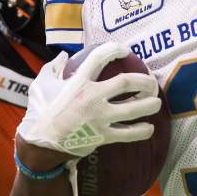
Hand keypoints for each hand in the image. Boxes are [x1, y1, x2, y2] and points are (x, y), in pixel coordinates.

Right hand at [17, 43, 160, 156]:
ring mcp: (100, 118)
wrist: (41, 146)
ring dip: (150, 104)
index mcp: (78, 82)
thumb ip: (52, 68)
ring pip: (133, 109)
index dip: (115, 49)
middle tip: (151, 81)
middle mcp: (92, 98)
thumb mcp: (40, 85)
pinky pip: (129, 134)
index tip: (125, 50)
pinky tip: (149, 128)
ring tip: (156, 102)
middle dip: (143, 80)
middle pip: (126, 82)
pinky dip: (142, 131)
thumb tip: (62, 56)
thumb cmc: (40, 113)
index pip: (100, 57)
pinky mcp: (103, 136)